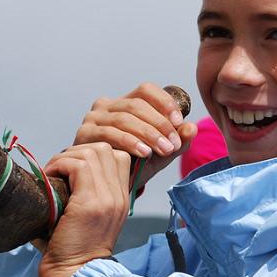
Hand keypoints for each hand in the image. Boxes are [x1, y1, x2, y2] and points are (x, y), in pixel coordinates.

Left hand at [37, 143, 130, 276]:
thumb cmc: (72, 253)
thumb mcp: (87, 220)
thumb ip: (84, 197)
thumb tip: (58, 176)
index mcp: (120, 198)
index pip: (119, 157)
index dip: (92, 154)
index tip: (71, 168)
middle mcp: (118, 195)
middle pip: (107, 149)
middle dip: (78, 151)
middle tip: (59, 168)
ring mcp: (108, 198)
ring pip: (93, 152)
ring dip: (67, 157)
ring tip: (53, 172)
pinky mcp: (91, 203)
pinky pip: (79, 165)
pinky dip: (60, 165)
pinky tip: (50, 178)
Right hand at [74, 83, 197, 188]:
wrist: (108, 186)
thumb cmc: (134, 166)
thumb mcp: (161, 154)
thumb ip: (178, 141)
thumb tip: (192, 127)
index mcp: (126, 103)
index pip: (146, 90)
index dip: (164, 102)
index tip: (178, 121)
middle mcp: (107, 105)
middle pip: (136, 104)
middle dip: (159, 124)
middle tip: (173, 144)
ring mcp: (93, 118)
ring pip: (124, 118)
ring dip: (148, 134)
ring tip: (163, 150)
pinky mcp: (84, 134)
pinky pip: (109, 133)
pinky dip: (130, 142)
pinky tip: (144, 153)